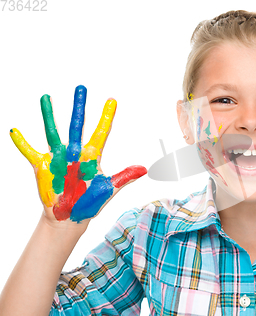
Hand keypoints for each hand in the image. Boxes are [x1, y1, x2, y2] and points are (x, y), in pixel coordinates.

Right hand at [10, 85, 146, 223]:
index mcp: (92, 156)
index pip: (102, 132)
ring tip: (46, 98)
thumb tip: (144, 169)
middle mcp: (75, 152)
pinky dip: (22, 143)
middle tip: (81, 88)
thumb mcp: (108, 189)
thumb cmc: (90, 202)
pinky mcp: (43, 167)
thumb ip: (124, 177)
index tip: (112, 100)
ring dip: (50, 115)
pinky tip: (14, 131)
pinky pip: (30, 152)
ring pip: (53, 131)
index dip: (106, 117)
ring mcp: (58, 157)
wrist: (71, 217)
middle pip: (78, 125)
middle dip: (80, 107)